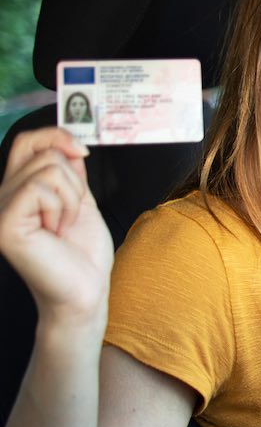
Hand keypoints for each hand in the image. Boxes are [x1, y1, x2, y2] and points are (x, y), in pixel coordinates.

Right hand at [0, 128, 112, 320]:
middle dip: (74, 181)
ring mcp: (0, 209)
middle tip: (71, 214)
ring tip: (63, 226)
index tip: (82, 152)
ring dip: (71, 199)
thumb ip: (71, 173)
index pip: (27, 142)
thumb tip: (68, 145)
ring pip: (48, 170)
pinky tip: (56, 232)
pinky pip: (42, 189)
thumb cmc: (82, 253)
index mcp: (19, 189)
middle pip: (43, 153)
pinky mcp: (5, 223)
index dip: (56, 136)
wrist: (85, 290)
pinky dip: (63, 208)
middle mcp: (3, 195)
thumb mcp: (81, 201)